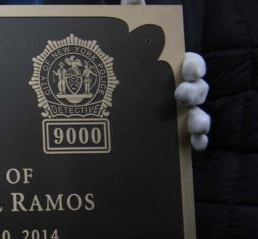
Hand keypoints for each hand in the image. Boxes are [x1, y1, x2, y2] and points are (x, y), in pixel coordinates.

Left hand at [120, 0, 209, 150]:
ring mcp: (182, 115)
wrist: (110, 110)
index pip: (193, 65)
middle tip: (179, 93)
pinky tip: (193, 145)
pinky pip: (195, 141)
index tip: (184, 65)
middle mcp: (182, 92)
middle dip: (195, 90)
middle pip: (199, 90)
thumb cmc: (127, 73)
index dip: (193, 65)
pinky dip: (199, 142)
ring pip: (201, 116)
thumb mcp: (127, 48)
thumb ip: (135, 19)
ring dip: (201, 120)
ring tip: (192, 123)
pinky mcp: (177, 137)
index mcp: (174, 71)